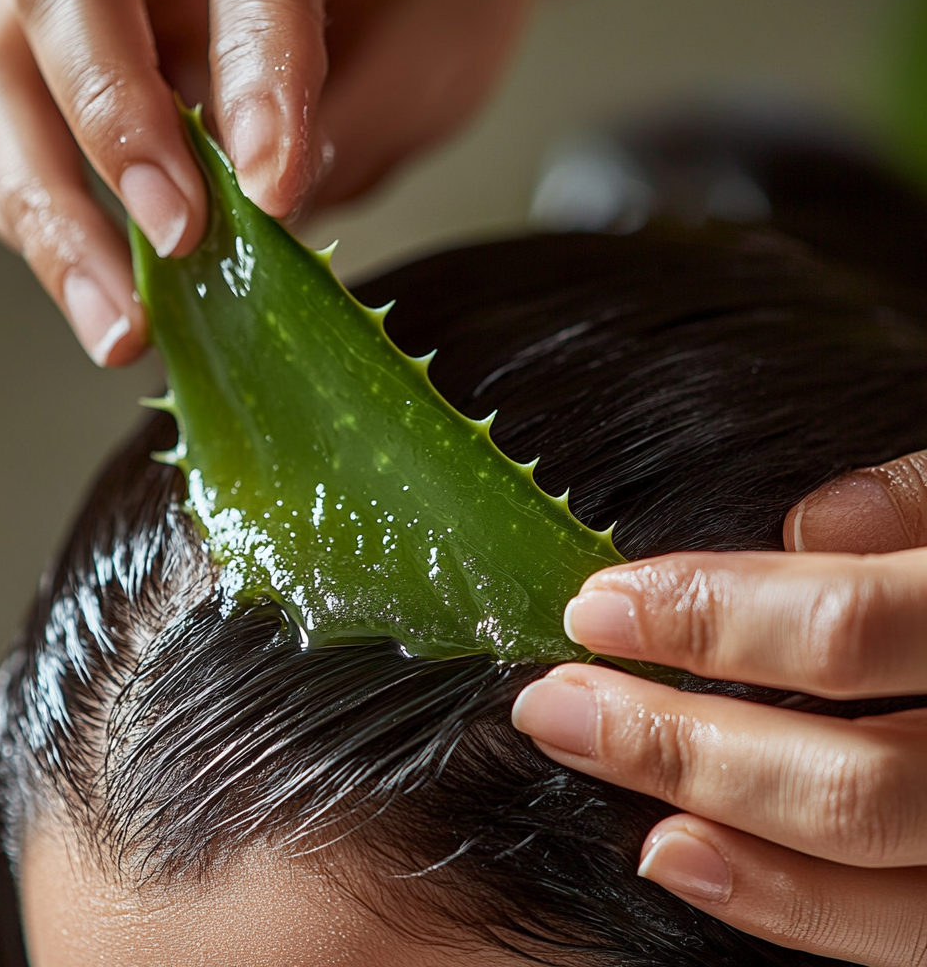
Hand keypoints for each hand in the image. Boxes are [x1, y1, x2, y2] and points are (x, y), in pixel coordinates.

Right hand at [0, 0, 585, 366]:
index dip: (253, 73)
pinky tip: (100, 281)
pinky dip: (25, 215)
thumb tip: (265, 195)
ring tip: (121, 320)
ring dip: (45, 214)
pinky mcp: (54, 63)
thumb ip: (345, 109)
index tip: (273, 187)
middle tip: (175, 245)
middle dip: (111, 140)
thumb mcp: (424, 47)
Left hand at [513, 450, 926, 966]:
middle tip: (554, 702)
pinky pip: (905, 935)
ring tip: (603, 781)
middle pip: (852, 780)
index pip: (853, 630)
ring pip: (883, 880)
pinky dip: (790, 908)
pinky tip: (685, 858)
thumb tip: (812, 520)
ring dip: (717, 837)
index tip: (596, 605)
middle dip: (677, 741)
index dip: (711, 618)